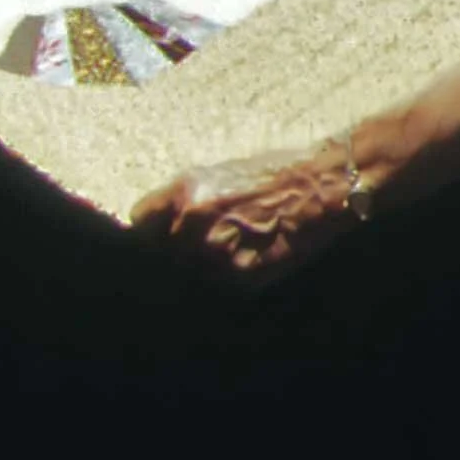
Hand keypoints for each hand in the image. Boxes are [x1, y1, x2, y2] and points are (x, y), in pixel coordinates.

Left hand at [131, 141, 356, 277]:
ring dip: (200, 267)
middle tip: (198, 243)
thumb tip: (157, 221)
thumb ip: (182, 198)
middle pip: (162, 253)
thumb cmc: (271, 174)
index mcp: (184, 195)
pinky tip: (245, 257)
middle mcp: (193, 226)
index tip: (156, 233)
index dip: (149, 229)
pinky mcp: (240, 279)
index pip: (140, 223)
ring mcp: (216, 256)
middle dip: (175, 250)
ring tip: (227, 249)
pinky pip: (218, 286)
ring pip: (189, 273)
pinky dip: (226, 277)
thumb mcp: (216, 173)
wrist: (319, 189)